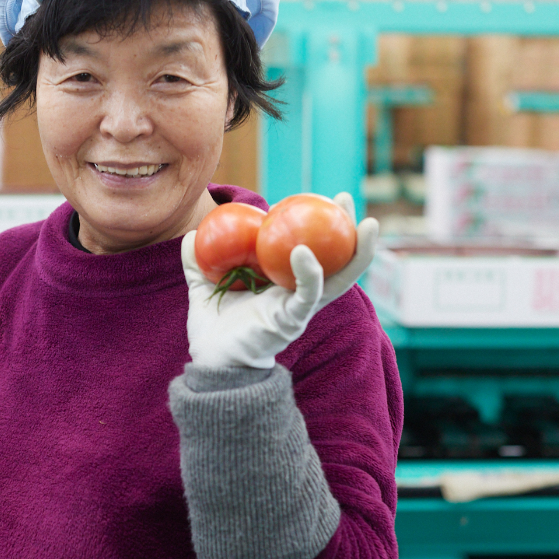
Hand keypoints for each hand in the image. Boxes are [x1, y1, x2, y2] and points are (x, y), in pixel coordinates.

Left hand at [182, 193, 378, 369]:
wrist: (213, 362)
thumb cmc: (215, 330)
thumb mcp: (203, 288)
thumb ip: (197, 263)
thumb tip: (190, 235)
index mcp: (282, 283)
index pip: (310, 249)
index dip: (319, 225)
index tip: (321, 196)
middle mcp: (298, 294)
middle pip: (334, 258)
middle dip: (348, 229)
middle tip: (346, 200)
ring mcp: (300, 307)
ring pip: (339, 277)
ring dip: (357, 251)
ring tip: (367, 225)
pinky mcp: (293, 320)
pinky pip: (308, 294)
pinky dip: (310, 272)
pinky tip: (303, 251)